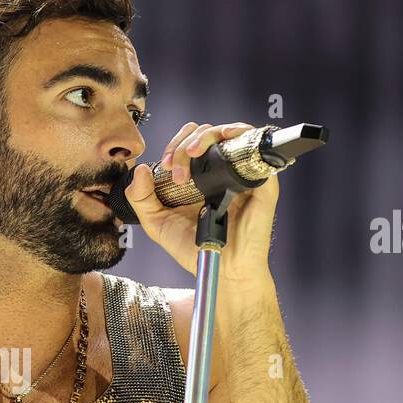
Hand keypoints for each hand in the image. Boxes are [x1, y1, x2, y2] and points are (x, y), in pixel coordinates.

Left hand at [123, 121, 279, 287]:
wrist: (222, 270)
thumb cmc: (195, 249)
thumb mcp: (157, 224)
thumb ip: (141, 198)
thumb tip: (141, 169)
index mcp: (199, 176)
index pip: (189, 141)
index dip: (174, 145)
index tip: (165, 166)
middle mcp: (220, 170)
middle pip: (206, 132)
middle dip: (184, 143)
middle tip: (176, 170)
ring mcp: (241, 173)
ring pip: (229, 132)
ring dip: (206, 137)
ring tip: (192, 156)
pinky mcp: (261, 180)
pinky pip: (256, 146)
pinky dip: (240, 135)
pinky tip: (223, 144)